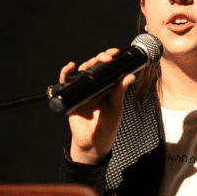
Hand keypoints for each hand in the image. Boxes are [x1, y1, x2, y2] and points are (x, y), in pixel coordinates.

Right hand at [59, 49, 135, 164]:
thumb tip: (130, 75)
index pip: (108, 68)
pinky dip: (66, 73)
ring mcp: (83, 90)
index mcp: (107, 87)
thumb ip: (120, 91)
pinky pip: (66, 83)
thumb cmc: (107, 126)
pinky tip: (70, 67)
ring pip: (82, 71)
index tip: (116, 53)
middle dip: (100, 58)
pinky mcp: (71, 97)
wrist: (94, 143)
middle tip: (108, 58)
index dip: (111, 59)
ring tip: (93, 63)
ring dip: (87, 63)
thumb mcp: (116, 107)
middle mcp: (95, 86)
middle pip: (95, 66)